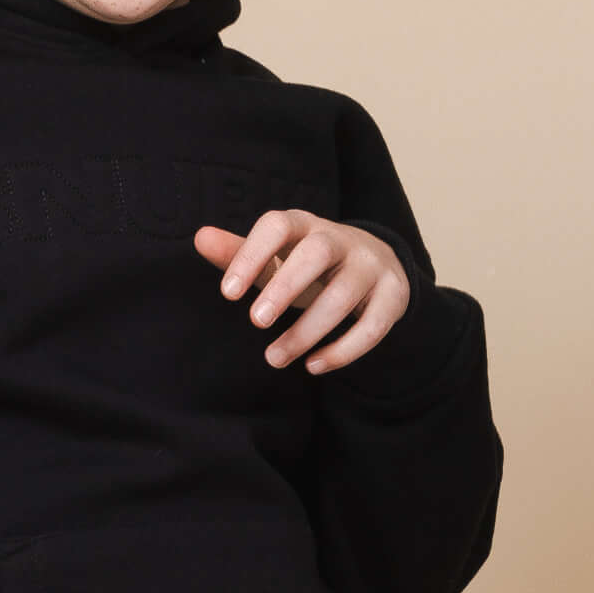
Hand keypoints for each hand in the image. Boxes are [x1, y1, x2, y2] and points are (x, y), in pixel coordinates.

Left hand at [195, 212, 410, 370]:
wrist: (376, 266)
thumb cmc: (311, 266)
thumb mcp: (276, 258)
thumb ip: (238, 253)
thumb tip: (200, 238)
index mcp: (305, 225)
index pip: (277, 226)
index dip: (251, 255)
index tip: (227, 294)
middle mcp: (341, 240)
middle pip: (317, 254)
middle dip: (286, 287)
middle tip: (256, 321)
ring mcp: (371, 267)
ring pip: (343, 297)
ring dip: (306, 331)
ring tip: (274, 358)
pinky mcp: (393, 297)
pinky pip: (371, 326)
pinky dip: (343, 350)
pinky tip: (313, 366)